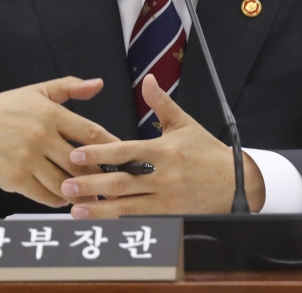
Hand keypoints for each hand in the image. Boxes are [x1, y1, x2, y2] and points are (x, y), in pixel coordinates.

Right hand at [0, 76, 118, 207]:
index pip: (91, 132)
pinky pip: (46, 195)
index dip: (113, 146)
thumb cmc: (3, 108)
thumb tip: (99, 84)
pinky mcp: (14, 179)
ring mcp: (27, 159)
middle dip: (101, 174)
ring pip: (66, 182)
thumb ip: (70, 88)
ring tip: (96, 195)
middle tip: (116, 182)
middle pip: (83, 161)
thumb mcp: (36, 92)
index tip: (126, 156)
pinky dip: (60, 198)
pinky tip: (66, 197)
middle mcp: (41, 135)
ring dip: (83, 190)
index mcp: (50, 112)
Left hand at [60, 74, 264, 217]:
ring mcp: (167, 200)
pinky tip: (101, 223)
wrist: (236, 182)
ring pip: (128, 207)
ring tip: (74, 210)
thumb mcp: (185, 123)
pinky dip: (119, 222)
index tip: (76, 154)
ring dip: (99, 209)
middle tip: (65, 185)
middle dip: (91, 184)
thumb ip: (162, 103)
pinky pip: (141, 220)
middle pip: (121, 182)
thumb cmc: (207, 151)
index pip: (125, 152)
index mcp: (163, 151)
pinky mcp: (172, 217)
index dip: (99, 154)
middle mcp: (163, 177)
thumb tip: (148, 79)